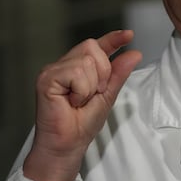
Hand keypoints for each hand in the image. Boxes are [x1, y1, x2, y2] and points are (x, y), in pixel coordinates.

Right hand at [23, 30, 141, 180]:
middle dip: (102, 73)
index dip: (112, 39)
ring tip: (80, 101)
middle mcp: (63, 65)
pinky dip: (81, 90)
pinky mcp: (46, 79)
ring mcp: (52, 70)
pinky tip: (71, 102)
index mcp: (77, 68)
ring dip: (91, 86)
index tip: (128, 35)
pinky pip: (76, 73)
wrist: (67, 145)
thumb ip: (118, 74)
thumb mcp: (108, 95)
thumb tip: (134, 53)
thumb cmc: (82, 125)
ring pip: (86, 61)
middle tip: (92, 95)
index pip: (96, 46)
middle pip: (92, 48)